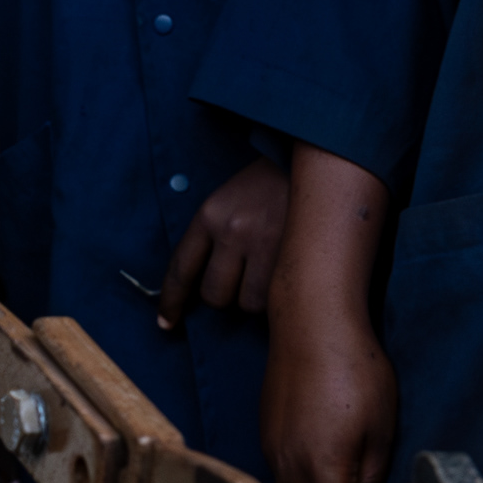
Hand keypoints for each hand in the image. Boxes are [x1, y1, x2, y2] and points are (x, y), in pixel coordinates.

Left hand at [157, 159, 288, 328]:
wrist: (317, 159)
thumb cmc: (270, 185)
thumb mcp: (230, 200)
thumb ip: (214, 238)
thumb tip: (205, 288)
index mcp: (210, 214)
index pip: (181, 269)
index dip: (171, 302)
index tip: (166, 323)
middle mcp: (232, 230)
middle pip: (214, 296)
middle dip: (226, 296)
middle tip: (244, 278)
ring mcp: (264, 243)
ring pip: (247, 304)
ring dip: (257, 298)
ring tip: (271, 270)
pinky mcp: (293, 255)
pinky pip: (277, 299)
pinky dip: (280, 295)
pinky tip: (289, 272)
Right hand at [262, 310, 396, 482]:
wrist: (312, 322)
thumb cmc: (354, 369)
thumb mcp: (380, 428)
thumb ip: (373, 475)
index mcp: (322, 466)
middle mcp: (288, 463)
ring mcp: (272, 448)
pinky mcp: (267, 433)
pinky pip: (283, 469)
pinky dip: (303, 475)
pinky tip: (323, 459)